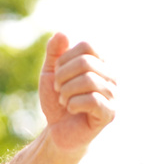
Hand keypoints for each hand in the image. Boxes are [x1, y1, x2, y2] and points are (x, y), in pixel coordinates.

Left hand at [38, 33, 116, 151]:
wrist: (57, 130)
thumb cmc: (57, 101)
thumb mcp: (50, 74)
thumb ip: (54, 53)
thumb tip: (62, 33)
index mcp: (100, 64)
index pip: (88, 45)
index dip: (65, 58)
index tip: (58, 73)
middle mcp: (111, 76)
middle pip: (86, 62)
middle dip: (62, 77)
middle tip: (59, 90)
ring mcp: (113, 95)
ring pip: (88, 80)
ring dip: (66, 92)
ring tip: (64, 101)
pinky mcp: (109, 113)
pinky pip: (92, 100)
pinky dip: (73, 104)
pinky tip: (72, 110)